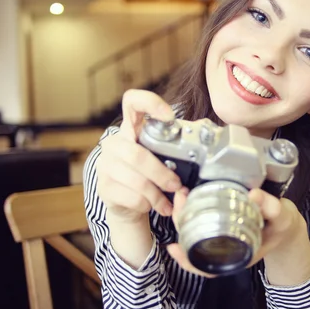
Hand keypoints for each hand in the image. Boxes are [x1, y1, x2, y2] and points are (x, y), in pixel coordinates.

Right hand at [96, 89, 182, 223]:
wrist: (128, 204)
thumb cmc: (150, 175)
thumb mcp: (163, 156)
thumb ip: (178, 143)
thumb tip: (205, 131)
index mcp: (131, 129)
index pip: (132, 102)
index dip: (150, 104)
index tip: (169, 116)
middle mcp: (115, 143)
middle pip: (137, 156)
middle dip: (162, 174)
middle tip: (177, 185)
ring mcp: (106, 165)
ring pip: (137, 180)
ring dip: (158, 194)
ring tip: (167, 202)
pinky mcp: (104, 187)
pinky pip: (132, 197)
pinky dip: (148, 205)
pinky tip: (152, 206)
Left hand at [166, 188, 305, 276]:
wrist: (285, 224)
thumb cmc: (282, 224)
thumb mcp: (281, 217)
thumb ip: (270, 207)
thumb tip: (254, 195)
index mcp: (238, 255)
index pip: (207, 268)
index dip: (188, 262)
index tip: (174, 249)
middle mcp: (226, 249)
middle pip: (194, 246)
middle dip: (181, 225)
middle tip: (179, 201)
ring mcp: (221, 237)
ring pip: (194, 233)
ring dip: (184, 215)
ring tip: (181, 196)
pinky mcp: (220, 225)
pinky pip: (200, 223)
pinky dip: (191, 213)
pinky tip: (186, 200)